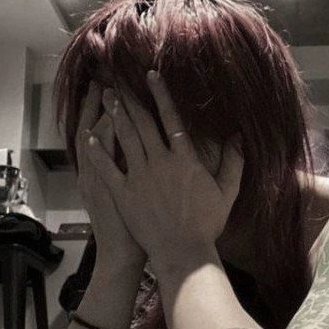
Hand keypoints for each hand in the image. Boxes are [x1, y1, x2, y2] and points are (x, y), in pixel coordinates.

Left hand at [87, 71, 243, 267]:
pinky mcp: (124, 194)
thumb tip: (238, 137)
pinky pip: (107, 168)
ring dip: (115, 115)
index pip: (171, 118)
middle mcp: (160, 162)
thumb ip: (234, 162)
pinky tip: (90, 137)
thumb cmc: (207, 224)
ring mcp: (139, 177)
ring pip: (124, 138)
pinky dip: (98, 151)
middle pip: (142, 123)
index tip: (150, 76)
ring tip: (107, 98)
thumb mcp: (227, 192)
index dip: (160, 95)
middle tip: (117, 80)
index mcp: (184, 159)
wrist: (183, 252)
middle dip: (130, 98)